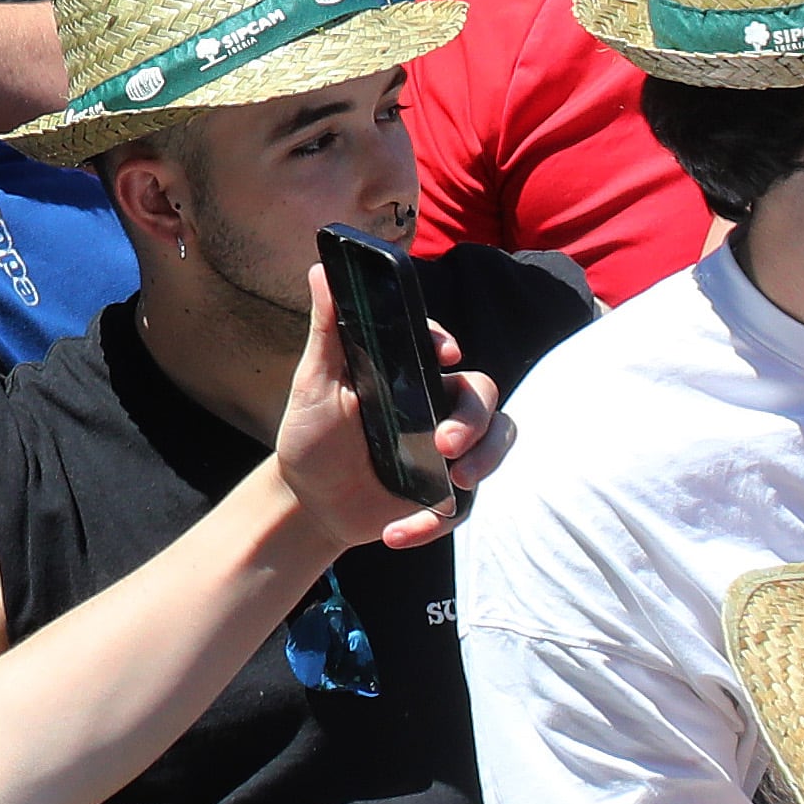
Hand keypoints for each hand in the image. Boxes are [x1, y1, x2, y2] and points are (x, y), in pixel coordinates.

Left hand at [269, 258, 495, 557]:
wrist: (306, 500)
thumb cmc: (310, 434)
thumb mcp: (314, 384)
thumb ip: (327, 331)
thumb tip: (321, 269)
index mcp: (407, 375)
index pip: (441, 348)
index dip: (448, 346)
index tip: (443, 354)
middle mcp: (436, 407)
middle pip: (482, 397)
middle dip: (475, 421)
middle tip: (445, 445)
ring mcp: (447, 449)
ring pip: (497, 443)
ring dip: (487, 462)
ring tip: (456, 482)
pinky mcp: (446, 492)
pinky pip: (464, 506)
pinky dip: (434, 522)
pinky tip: (396, 534)